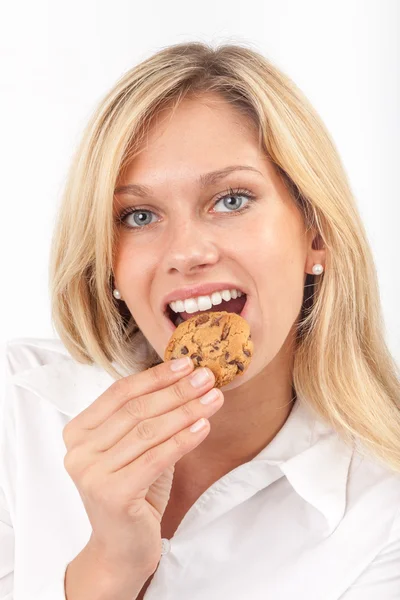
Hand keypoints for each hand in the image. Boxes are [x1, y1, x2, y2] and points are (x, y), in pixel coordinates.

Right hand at [62, 357, 223, 574]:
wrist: (122, 549)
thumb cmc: (133, 491)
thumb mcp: (136, 448)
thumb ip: (148, 417)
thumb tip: (188, 379)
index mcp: (78, 432)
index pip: (119, 393)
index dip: (155, 376)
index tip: (187, 363)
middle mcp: (78, 451)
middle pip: (135, 410)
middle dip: (176, 390)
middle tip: (207, 377)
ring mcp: (92, 473)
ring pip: (148, 431)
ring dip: (186, 411)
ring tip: (214, 399)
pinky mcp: (113, 494)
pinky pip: (157, 457)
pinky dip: (184, 439)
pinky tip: (204, 426)